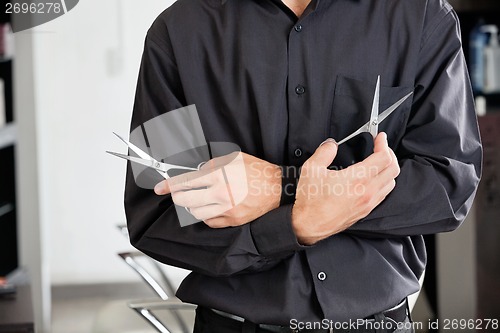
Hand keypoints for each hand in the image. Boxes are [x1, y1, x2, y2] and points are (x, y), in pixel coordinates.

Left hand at [154, 152, 281, 227]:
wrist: (278, 190)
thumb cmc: (257, 171)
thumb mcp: (234, 158)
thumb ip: (212, 164)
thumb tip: (196, 171)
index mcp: (219, 175)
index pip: (185, 181)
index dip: (168, 185)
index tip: (159, 188)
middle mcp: (221, 194)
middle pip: (184, 200)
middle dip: (178, 196)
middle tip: (180, 192)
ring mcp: (226, 210)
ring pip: (195, 213)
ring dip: (192, 205)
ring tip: (199, 198)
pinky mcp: (232, 221)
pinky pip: (209, 222)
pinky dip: (206, 215)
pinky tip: (212, 207)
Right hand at [291, 133, 399, 244]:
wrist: (308, 225)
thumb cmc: (310, 201)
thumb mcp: (312, 169)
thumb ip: (324, 152)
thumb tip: (331, 145)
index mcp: (357, 179)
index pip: (383, 158)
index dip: (384, 144)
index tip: (379, 138)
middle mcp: (367, 191)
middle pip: (393, 169)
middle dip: (390, 154)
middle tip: (381, 147)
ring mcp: (368, 203)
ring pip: (391, 183)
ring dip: (388, 170)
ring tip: (379, 162)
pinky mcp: (365, 211)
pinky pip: (383, 195)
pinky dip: (384, 183)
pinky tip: (373, 180)